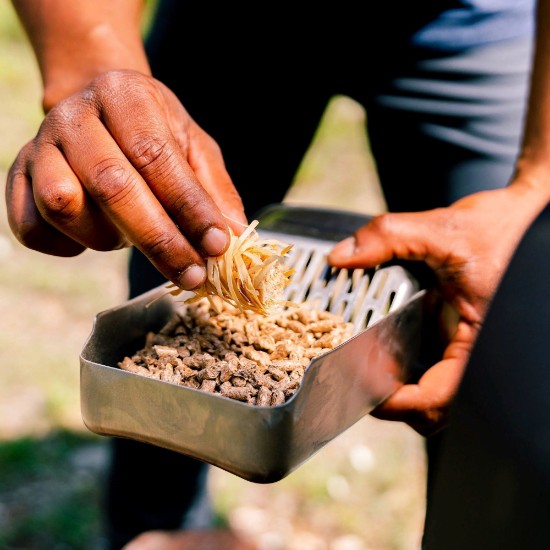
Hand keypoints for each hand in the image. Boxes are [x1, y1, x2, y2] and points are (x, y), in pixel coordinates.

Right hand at [5, 69, 246, 289]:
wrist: (99, 109)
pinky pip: (31, 228)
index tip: (217, 246)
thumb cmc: (154, 133)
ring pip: (65, 208)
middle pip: (112, 186)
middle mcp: (74, 116)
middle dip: (159, 241)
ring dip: (108, 239)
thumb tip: (236, 238)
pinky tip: (93, 239)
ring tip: (131, 236)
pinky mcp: (15, 178)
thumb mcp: (193, 148)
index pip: (156, 157)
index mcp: (125, 96)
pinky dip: (67, 247)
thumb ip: (214, 190)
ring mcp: (38, 146)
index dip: (189, 208)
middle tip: (193, 275)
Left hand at [328, 185, 543, 435]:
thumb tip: (343, 255)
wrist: (528, 219)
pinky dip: (408, 364)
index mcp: (480, 343)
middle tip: (358, 378)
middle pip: (432, 408)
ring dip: (399, 385)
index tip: (364, 390)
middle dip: (393, 400)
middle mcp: (476, 353)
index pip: (438, 401)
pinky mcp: (461, 337)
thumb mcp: (444, 230)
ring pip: (432, 391)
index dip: (397, 405)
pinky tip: (385, 344)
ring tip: (366, 365)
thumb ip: (390, 237)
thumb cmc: (506, 229)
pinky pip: (434, 366)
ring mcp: (468, 348)